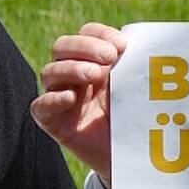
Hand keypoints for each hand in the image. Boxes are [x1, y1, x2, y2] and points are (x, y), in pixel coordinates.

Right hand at [32, 22, 127, 186]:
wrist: (132, 155)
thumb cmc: (135, 117)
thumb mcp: (138, 87)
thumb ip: (138, 66)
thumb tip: (148, 45)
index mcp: (93, 61)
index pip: (87, 34)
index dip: (100, 34)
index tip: (122, 45)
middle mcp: (73, 76)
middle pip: (62, 46)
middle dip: (84, 46)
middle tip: (110, 57)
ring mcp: (61, 98)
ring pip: (49, 73)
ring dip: (72, 69)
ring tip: (95, 74)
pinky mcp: (54, 123)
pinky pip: (40, 107)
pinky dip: (53, 100)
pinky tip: (70, 98)